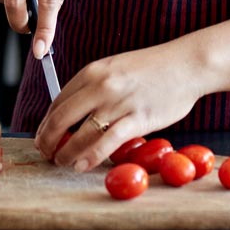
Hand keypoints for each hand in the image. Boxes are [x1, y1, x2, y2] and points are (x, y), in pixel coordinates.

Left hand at [34, 43, 208, 170]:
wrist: (186, 64)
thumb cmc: (153, 68)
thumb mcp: (115, 68)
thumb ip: (95, 88)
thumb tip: (75, 114)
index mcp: (92, 71)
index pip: (58, 101)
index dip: (46, 123)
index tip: (43, 136)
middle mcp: (100, 85)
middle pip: (61, 118)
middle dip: (48, 140)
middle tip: (45, 153)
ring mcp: (118, 102)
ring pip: (81, 133)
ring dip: (66, 152)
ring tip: (61, 162)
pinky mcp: (137, 118)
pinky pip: (107, 142)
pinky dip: (90, 156)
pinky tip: (82, 165)